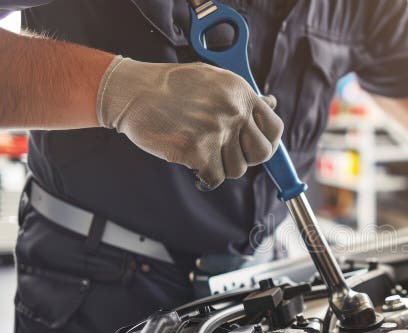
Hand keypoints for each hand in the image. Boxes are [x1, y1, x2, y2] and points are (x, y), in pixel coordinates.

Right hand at [96, 56, 282, 190]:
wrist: (133, 91)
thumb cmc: (170, 86)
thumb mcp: (213, 79)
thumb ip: (242, 96)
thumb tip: (271, 103)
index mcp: (240, 93)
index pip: (274, 128)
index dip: (268, 143)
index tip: (255, 149)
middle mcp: (233, 111)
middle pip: (261, 154)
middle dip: (246, 159)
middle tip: (226, 155)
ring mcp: (216, 131)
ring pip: (236, 169)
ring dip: (220, 167)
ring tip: (201, 153)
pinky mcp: (197, 150)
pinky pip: (215, 178)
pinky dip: (204, 179)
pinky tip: (194, 167)